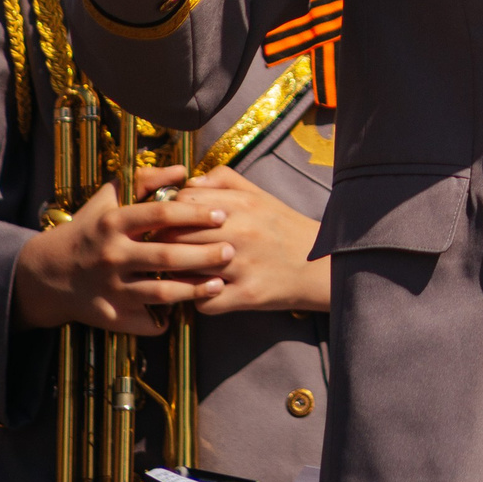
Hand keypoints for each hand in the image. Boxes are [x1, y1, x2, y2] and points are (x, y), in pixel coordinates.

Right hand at [11, 164, 234, 334]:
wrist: (49, 274)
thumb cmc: (89, 229)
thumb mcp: (109, 199)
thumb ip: (145, 180)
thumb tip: (183, 171)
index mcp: (114, 223)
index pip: (161, 215)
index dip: (194, 214)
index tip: (221, 216)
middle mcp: (112, 256)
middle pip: (166, 256)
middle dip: (203, 254)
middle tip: (231, 251)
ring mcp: (111, 288)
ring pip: (161, 292)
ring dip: (194, 290)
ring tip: (220, 283)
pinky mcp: (111, 316)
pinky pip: (146, 321)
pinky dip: (168, 318)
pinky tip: (188, 309)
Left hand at [156, 166, 331, 314]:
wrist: (320, 265)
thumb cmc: (284, 228)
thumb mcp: (259, 195)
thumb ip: (224, 181)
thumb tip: (189, 182)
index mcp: (243, 205)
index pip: (184, 201)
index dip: (171, 211)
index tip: (170, 220)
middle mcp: (241, 232)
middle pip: (177, 234)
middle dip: (164, 241)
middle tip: (162, 247)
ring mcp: (242, 266)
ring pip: (185, 268)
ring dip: (175, 271)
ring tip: (176, 269)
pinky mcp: (246, 295)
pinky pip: (203, 301)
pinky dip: (196, 298)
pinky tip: (201, 292)